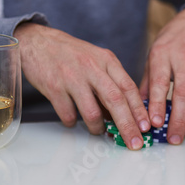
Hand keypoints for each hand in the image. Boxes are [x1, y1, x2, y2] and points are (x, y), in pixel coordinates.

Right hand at [14, 23, 150, 149]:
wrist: (37, 42)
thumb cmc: (71, 54)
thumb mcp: (97, 60)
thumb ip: (111, 82)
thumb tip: (124, 113)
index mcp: (107, 60)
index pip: (129, 88)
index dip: (139, 110)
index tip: (146, 127)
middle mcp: (92, 68)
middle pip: (116, 101)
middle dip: (127, 126)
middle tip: (134, 143)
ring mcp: (72, 78)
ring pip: (92, 113)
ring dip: (98, 128)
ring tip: (98, 130)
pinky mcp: (54, 87)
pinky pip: (68, 115)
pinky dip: (72, 122)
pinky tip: (72, 119)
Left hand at [140, 6, 184, 143]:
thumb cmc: (175, 39)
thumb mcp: (155, 53)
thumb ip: (148, 81)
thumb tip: (138, 106)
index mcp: (165, 55)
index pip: (162, 83)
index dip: (159, 104)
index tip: (154, 123)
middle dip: (178, 121)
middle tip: (172, 139)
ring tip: (179, 135)